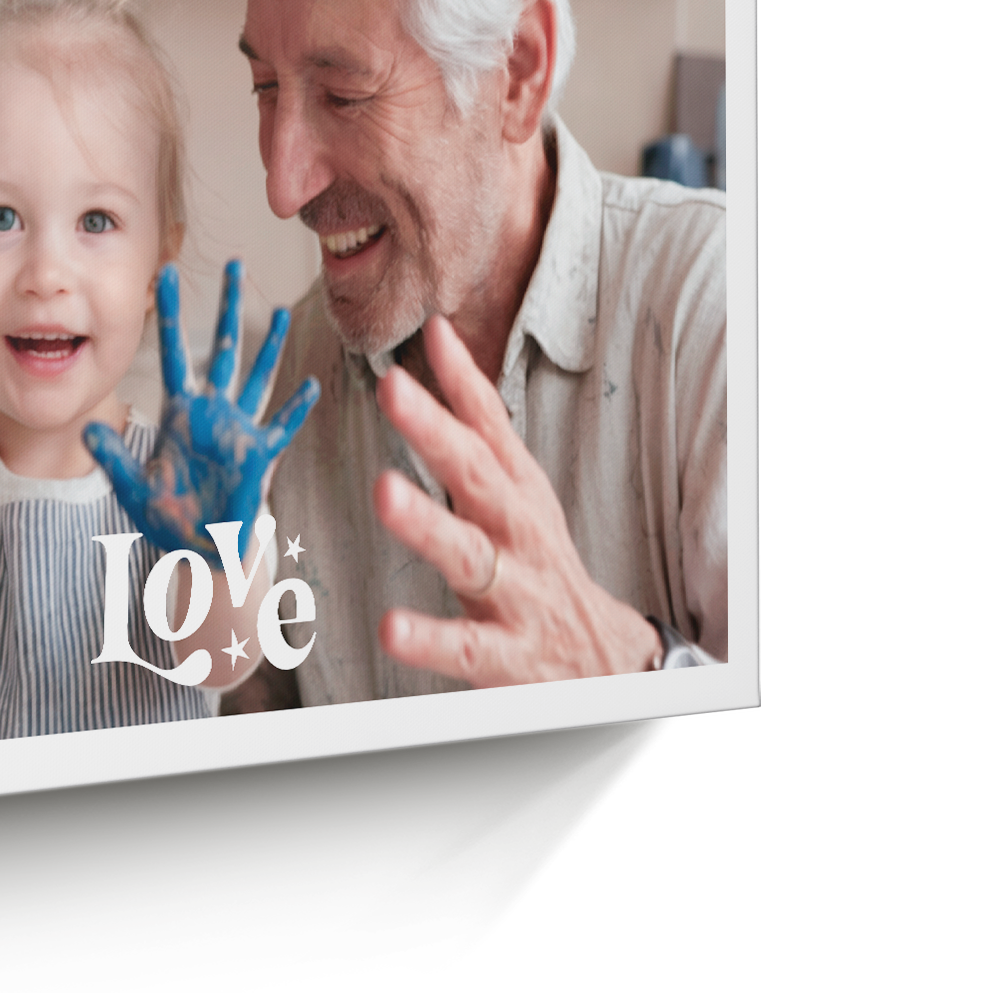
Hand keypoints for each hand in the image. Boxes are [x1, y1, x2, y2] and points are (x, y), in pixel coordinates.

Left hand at [84, 261, 319, 564]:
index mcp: (178, 413)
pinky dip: (295, 409)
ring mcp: (238, 430)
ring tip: (279, 308)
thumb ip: (113, 458)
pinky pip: (280, 427)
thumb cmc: (165, 517)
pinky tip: (310, 386)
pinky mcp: (259, 455)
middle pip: (223, 349)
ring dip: (269, 345)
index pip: (173, 352)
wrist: (196, 547)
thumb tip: (86, 429)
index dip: (169, 314)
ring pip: (257, 376)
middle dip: (228, 308)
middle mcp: (210, 411)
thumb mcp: (133, 487)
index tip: (164, 273)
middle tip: (235, 264)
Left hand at [374, 316, 662, 684]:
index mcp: (515, 492)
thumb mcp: (518, 485)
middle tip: (393, 389)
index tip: (434, 332)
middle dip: (434, 430)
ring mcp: (515, 591)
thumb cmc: (540, 559)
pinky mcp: (507, 653)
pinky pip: (464, 646)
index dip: (463, 380)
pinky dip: (429, 638)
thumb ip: (478, 416)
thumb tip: (440, 334)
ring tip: (385, 492)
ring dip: (427, 523)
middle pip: (477, 475)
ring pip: (469, 554)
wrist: (606, 661)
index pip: (490, 427)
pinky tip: (392, 628)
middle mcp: (516, 532)